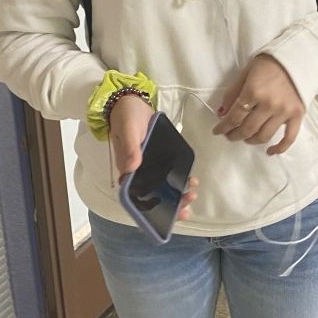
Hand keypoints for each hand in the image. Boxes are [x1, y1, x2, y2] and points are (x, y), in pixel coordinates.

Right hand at [110, 95, 196, 219]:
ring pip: (162, 185)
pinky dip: (179, 178)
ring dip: (177, 192)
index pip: (136, 197)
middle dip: (170, 203)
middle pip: (153, 195)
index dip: (150, 210)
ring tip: (192, 191)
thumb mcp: (128, 130)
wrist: (132, 101)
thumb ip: (130, 148)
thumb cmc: (126, 116)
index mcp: (126, 170)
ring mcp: (148, 165)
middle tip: (188, 202)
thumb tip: (132, 168)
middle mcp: (137, 171)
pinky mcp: (158, 157)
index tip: (166, 216)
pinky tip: (190, 179)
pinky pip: (168, 172)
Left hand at [212, 54, 304, 155]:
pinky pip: (289, 138)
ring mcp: (284, 112)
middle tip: (229, 135)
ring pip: (264, 136)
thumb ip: (232, 93)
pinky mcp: (297, 115)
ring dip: (251, 140)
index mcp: (253, 92)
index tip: (217, 131)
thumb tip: (222, 114)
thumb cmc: (269, 64)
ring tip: (245, 138)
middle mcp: (269, 104)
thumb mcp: (245, 73)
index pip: (234, 117)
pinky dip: (279, 148)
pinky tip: (270, 152)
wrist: (297, 58)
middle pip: (247, 129)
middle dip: (234, 135)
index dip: (223, 127)